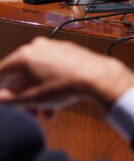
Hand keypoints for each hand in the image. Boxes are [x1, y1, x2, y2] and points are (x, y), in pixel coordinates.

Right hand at [0, 37, 133, 111]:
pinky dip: (50, 85)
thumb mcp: (30, 99)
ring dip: (39, 96)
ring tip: (47, 113)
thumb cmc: (64, 87)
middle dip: (24, 98)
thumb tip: (0, 98)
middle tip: (30, 113)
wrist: (97, 77)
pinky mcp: (66, 50)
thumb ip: (8, 99)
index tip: (5, 102)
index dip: (2, 91)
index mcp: (23, 56)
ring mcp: (53, 47)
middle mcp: (36, 47)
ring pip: (38, 75)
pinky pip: (51, 69)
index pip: (1, 74)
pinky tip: (57, 103)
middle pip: (21, 76)